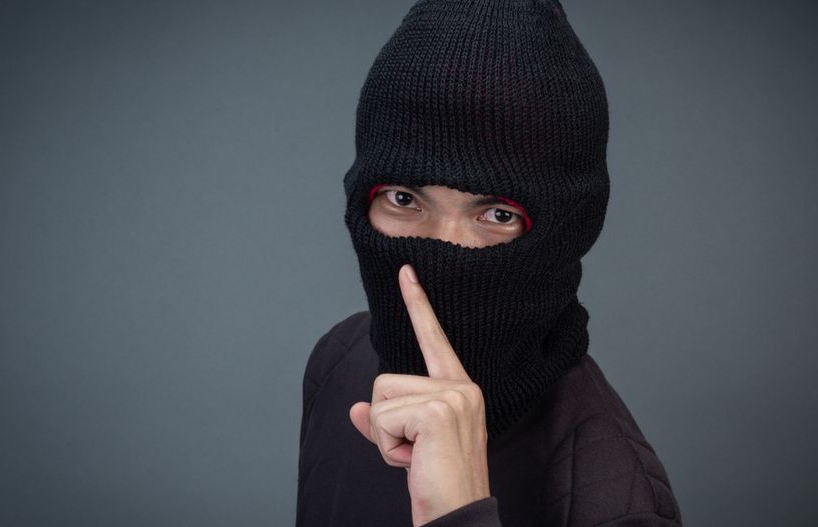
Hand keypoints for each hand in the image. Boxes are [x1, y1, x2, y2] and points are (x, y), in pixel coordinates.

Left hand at [349, 264, 490, 526]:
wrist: (457, 514)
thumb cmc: (439, 483)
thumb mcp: (408, 446)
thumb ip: (384, 422)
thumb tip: (357, 409)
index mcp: (459, 388)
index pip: (433, 338)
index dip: (418, 303)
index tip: (405, 272)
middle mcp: (461, 386)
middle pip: (384, 380)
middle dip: (386, 423)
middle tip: (416, 451)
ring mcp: (452, 396)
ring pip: (379, 399)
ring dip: (386, 436)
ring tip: (417, 456)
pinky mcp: (437, 411)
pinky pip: (380, 418)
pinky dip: (387, 446)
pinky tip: (415, 460)